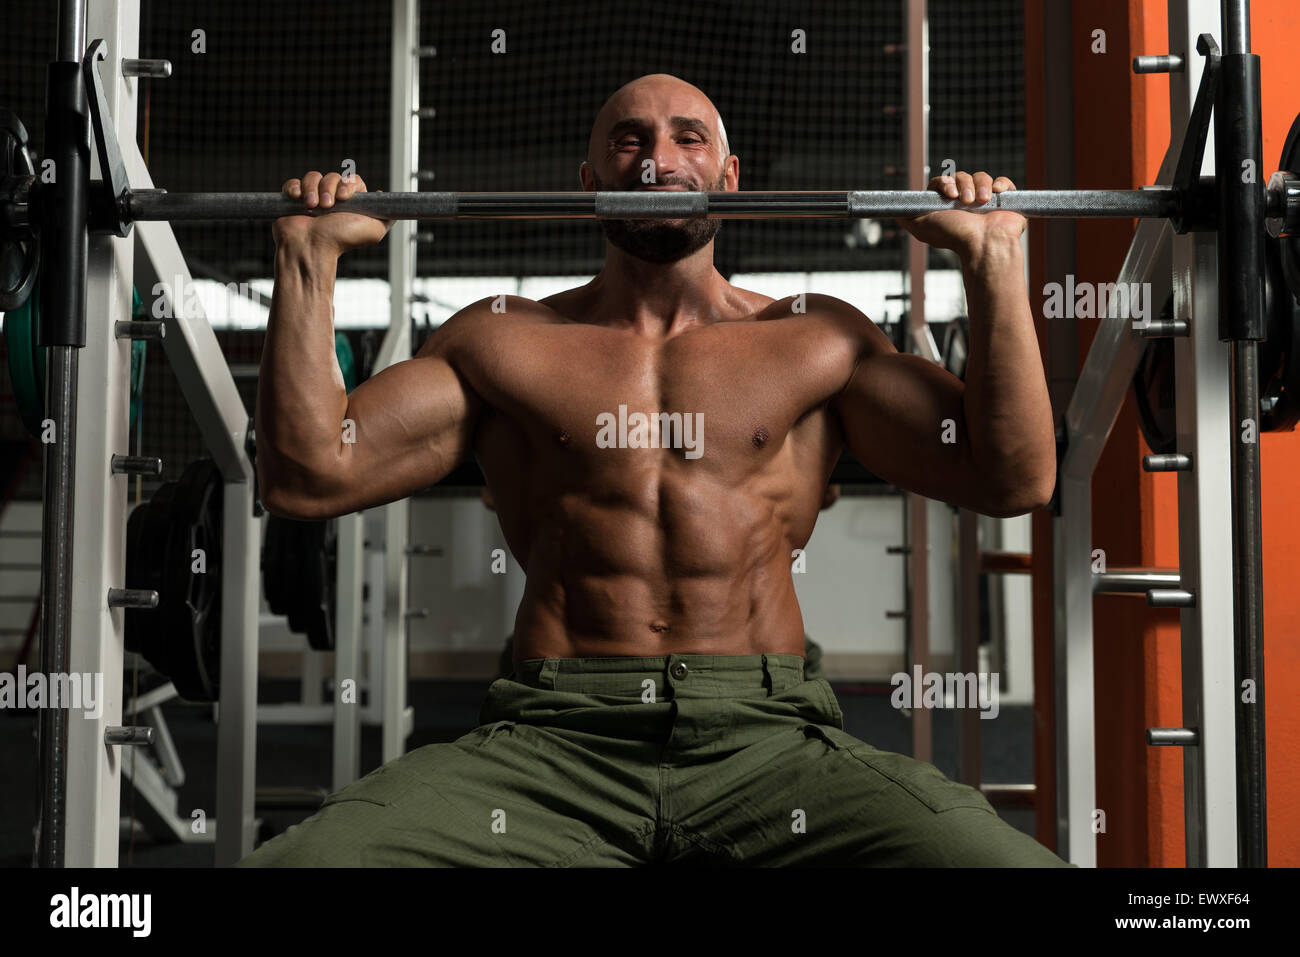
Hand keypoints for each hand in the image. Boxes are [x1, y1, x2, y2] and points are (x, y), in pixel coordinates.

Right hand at [272, 170, 392, 254]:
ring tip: (312, 207)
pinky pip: (293, 183)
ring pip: (313, 177)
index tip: (344, 197)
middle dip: (329, 188)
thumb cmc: (341, 241)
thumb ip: (386, 216)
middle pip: (332, 176)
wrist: (312, 248)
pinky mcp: (293, 199)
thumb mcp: (374, 230)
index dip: (348, 184)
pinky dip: (294, 188)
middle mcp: (332, 199)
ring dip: (312, 189)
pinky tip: (298, 199)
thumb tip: (388, 201)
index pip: (351, 179)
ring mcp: (312, 198)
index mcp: (350, 203)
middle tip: (327, 206)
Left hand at [896, 171, 1025, 256]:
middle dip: (963, 184)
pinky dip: (1000, 185)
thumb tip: (894, 210)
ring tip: (980, 202)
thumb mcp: (922, 227)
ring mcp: (986, 200)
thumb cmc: (954, 237)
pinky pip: (1003, 182)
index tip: (948, 191)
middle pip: (962, 176)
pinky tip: (996, 195)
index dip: (944, 182)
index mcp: (948, 205)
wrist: (982, 244)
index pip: (943, 182)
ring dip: (980, 186)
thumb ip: (907, 217)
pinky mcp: (1005, 200)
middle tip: (964, 202)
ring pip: (982, 176)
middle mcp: (966, 201)